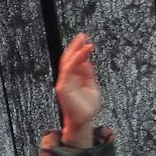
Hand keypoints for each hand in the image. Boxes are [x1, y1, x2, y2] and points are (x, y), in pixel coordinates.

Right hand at [55, 33, 100, 147]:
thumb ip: (88, 75)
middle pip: (68, 59)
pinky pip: (67, 71)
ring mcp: (64, 83)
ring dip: (75, 51)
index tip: (86, 41)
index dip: (79, 50)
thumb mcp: (92, 86)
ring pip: (67, 63)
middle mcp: (67, 79)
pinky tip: (82, 54)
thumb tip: (87, 62)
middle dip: (75, 46)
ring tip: (83, 41)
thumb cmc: (87, 107)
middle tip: (82, 35)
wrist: (83, 120)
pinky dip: (74, 61)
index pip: (74, 61)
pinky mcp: (63, 88)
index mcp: (74, 78)